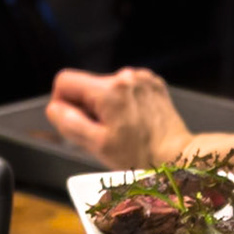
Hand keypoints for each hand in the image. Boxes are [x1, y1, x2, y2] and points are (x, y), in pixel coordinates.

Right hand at [46, 67, 192, 168]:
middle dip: (87, 107)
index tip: (74, 121)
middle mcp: (125, 77)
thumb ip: (70, 123)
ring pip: (106, 87)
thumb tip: (55, 108)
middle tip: (102, 132)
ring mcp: (141, 78)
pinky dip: (124, 103)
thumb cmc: (141, 156)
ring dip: (106, 106)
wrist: (178, 156)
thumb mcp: (98, 145)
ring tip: (121, 129)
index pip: (64, 80)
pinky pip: (125, 88)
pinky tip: (134, 121)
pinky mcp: (152, 83)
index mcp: (109, 91)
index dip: (61, 102)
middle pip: (86, 85)